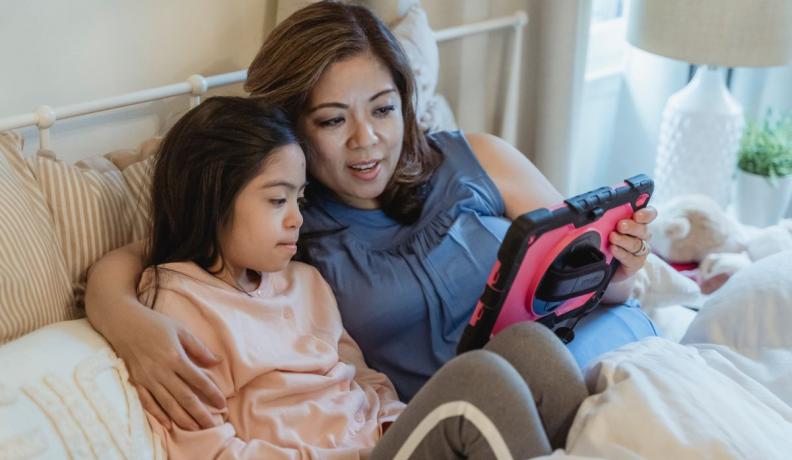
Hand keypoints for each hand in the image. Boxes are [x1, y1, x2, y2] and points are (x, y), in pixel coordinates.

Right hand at [110, 304, 225, 430]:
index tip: (222, 404)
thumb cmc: (154, 324)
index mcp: (175, 357)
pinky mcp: (136, 382)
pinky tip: (169, 424)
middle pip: (185, 397)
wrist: (122, 323)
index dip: (212, 394)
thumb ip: (199, 348)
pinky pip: (148, 402)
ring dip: (183, 418)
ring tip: (196, 429)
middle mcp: (161, 371)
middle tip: (213, 425)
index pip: (198, 380)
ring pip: (168, 404)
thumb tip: (218, 361)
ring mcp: (147, 379)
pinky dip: (158, 414)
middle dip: (200, 413)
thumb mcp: (180, 330)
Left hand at [609, 206, 656, 282]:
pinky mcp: (636, 263)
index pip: (649, 215)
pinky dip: (621, 253)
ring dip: (623, 240)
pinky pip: (631, 258)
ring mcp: (640, 250)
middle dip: (631, 226)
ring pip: (636, 244)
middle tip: (620, 225)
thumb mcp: (606, 228)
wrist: (604, 264)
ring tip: (612, 237)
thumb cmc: (606, 242)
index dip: (646, 214)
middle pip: (643, 229)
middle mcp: (641, 236)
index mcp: (637, 223)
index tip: (637, 215)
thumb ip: (609, 220)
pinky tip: (614, 249)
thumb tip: (604, 214)